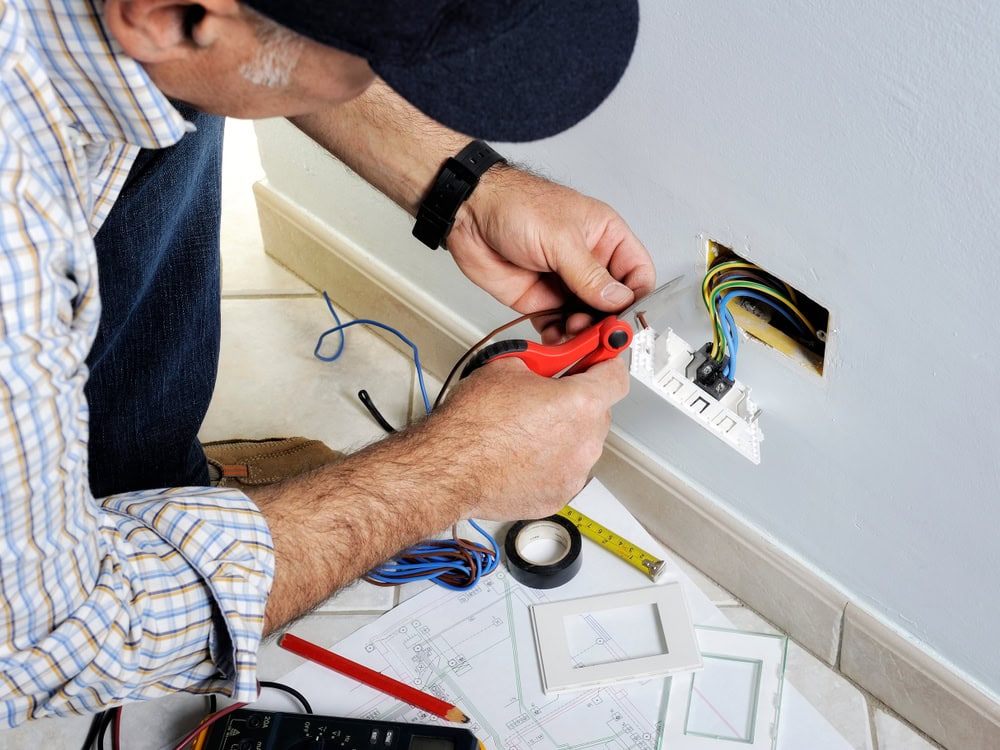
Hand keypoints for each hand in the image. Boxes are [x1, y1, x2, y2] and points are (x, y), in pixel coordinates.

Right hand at [427, 356, 629, 520]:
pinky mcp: (557, 496)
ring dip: (563, 432)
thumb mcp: (508, 366)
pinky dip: (550, 461)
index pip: (616, 376)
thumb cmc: (472, 424)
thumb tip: (548, 362)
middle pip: (598, 411)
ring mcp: (573, 473)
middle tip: (546, 395)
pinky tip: (522, 454)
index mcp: (580, 404)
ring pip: (581, 443)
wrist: (449, 469)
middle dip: (577, 400)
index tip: (598, 360)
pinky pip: (564, 470)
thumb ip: (544, 363)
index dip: (605, 362)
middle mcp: (585, 442)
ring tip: (526, 428)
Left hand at [447, 167, 655, 342]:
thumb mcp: (560, 239)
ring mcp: (565, 283)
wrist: (469, 214)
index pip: (637, 272)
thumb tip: (618, 300)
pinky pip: (559, 326)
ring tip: (573, 332)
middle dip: (608, 320)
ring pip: (588, 319)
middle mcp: (588, 261)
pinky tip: (556, 338)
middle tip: (598, 331)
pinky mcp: (541, 300)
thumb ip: (590, 274)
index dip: (637, 297)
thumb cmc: (514, 205)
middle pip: (614, 302)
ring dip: (584, 332)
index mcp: (605, 236)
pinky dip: (559, 337)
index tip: (628, 317)